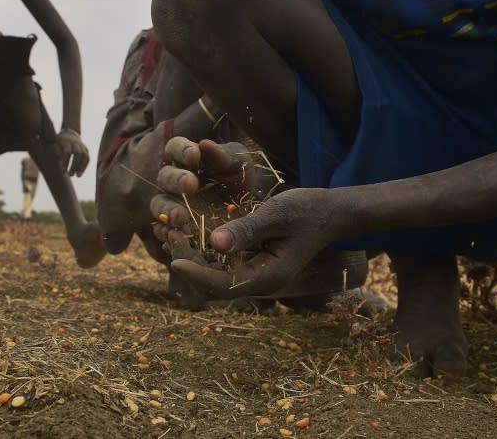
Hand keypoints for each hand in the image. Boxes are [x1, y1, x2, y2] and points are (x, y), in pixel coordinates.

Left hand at [57, 128, 89, 176]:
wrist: (70, 133)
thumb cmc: (60, 141)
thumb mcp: (56, 144)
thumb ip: (58, 153)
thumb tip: (62, 164)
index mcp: (66, 141)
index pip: (68, 152)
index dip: (66, 161)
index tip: (63, 170)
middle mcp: (76, 143)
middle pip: (77, 154)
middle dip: (74, 165)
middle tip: (70, 175)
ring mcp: (82, 146)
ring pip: (84, 156)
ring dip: (81, 167)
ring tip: (77, 176)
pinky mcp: (86, 149)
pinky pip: (87, 158)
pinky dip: (84, 166)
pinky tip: (80, 173)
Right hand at [151, 137, 256, 230]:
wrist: (246, 210)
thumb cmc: (238, 178)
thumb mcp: (239, 164)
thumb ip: (223, 155)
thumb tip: (205, 143)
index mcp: (186, 158)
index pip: (174, 147)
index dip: (181, 150)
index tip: (194, 155)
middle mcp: (173, 180)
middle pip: (165, 177)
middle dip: (176, 180)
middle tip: (191, 185)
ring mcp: (171, 205)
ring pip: (158, 204)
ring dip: (168, 210)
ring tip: (181, 217)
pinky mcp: (174, 228)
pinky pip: (162, 231)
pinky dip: (167, 234)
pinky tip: (179, 236)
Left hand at [151, 139, 343, 297]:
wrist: (329, 213)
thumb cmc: (308, 210)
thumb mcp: (278, 214)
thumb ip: (248, 229)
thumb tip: (214, 242)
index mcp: (268, 277)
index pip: (223, 286)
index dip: (195, 274)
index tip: (172, 258)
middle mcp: (257, 280)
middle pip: (211, 284)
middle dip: (186, 261)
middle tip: (167, 232)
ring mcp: (252, 272)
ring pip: (210, 273)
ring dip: (188, 255)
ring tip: (169, 228)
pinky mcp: (247, 260)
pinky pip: (217, 261)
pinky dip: (199, 248)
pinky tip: (185, 227)